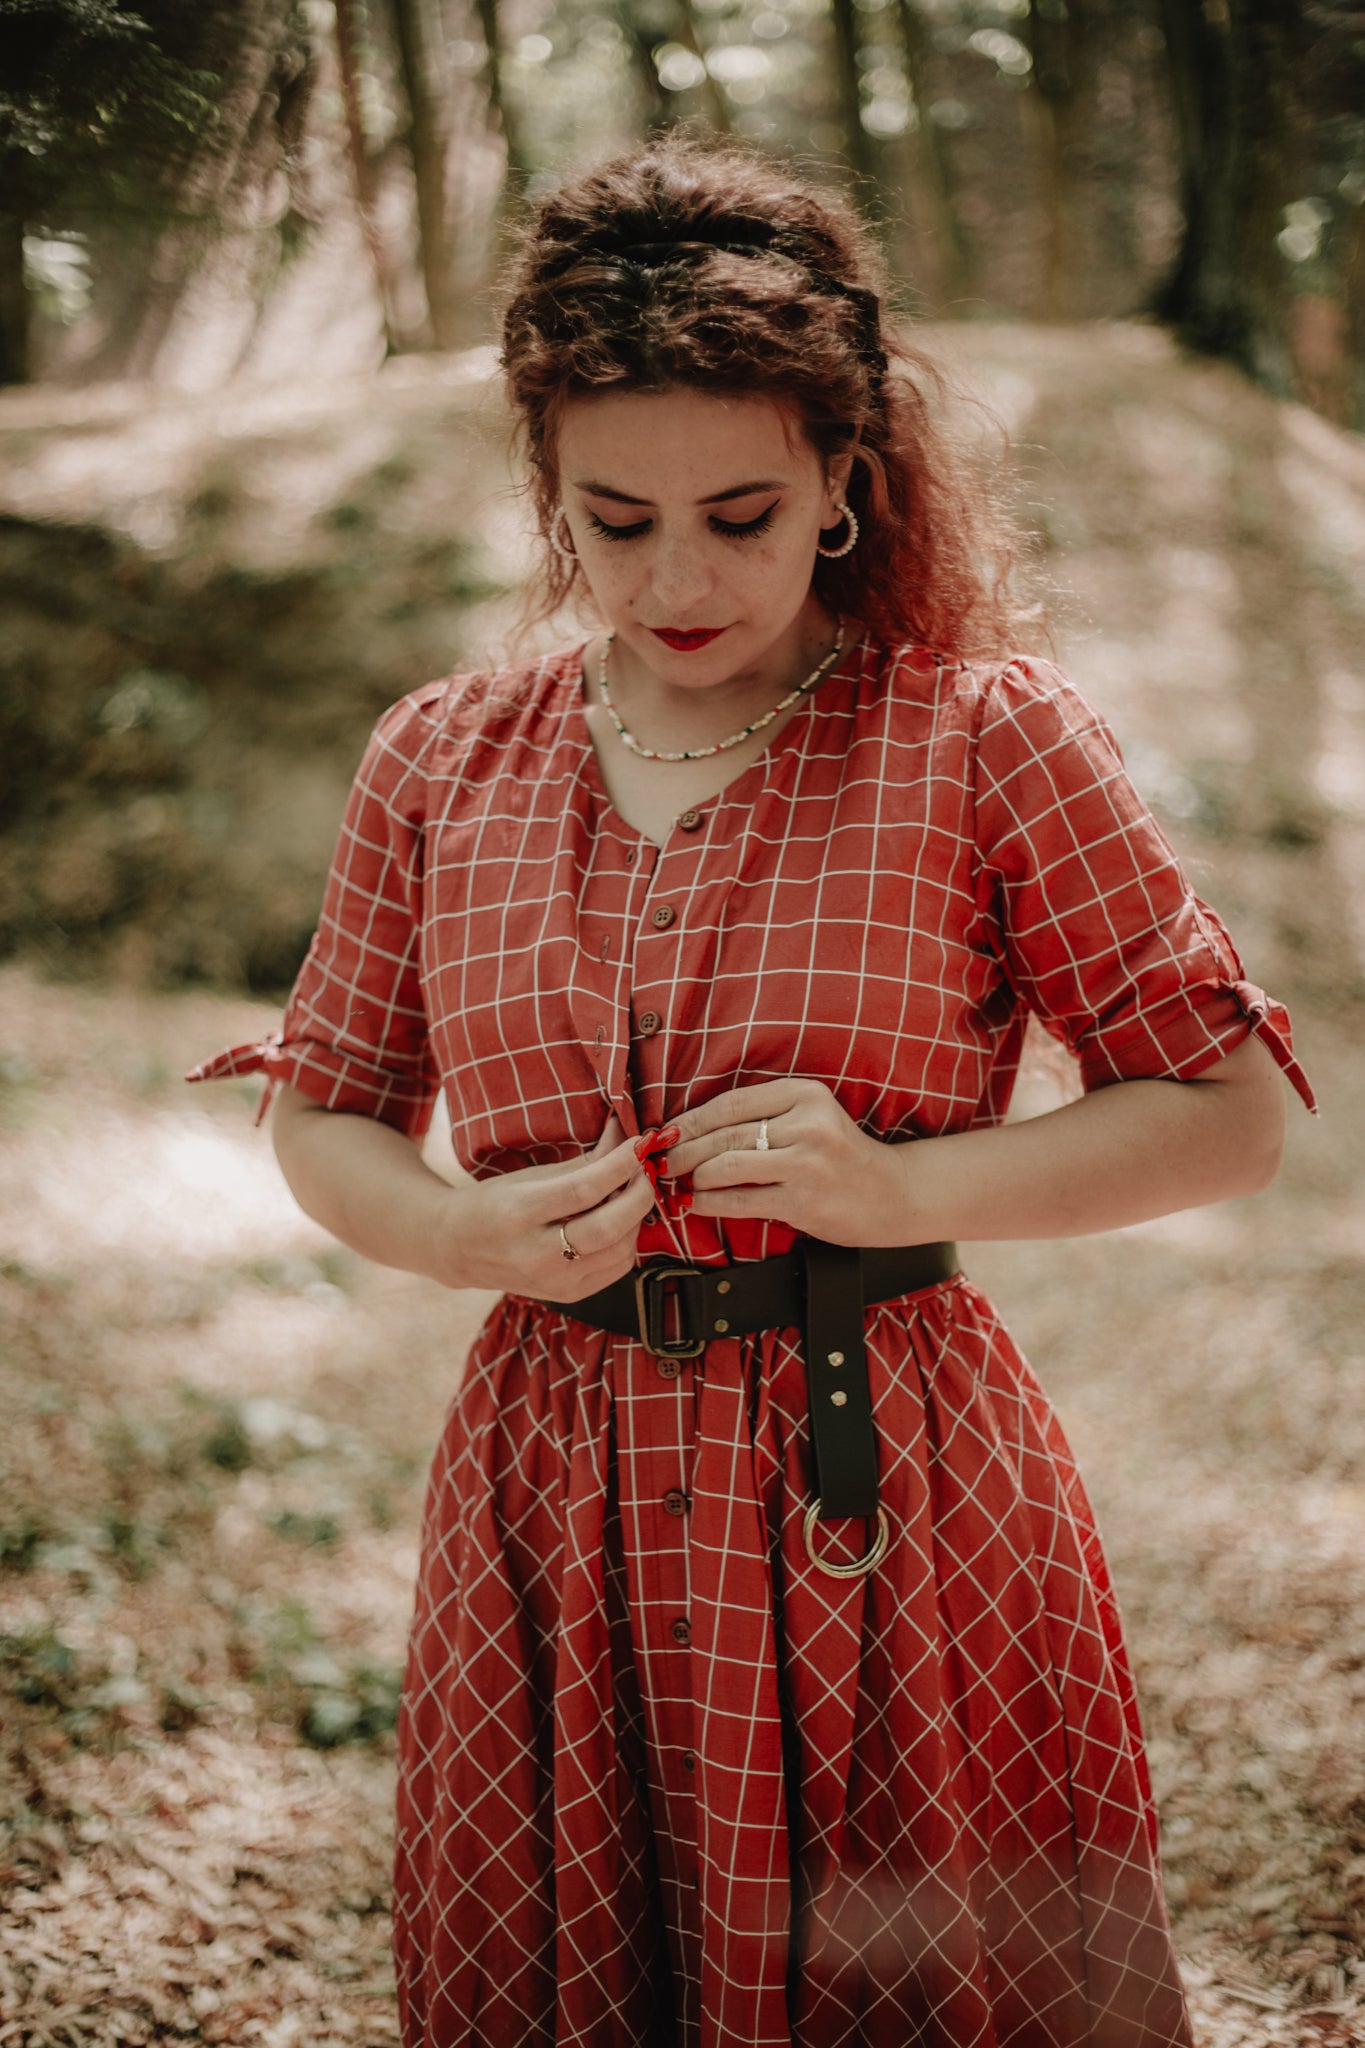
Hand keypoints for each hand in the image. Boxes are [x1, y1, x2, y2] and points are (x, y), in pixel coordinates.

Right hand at [439, 1114, 656, 1299]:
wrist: (458, 1249)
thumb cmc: (494, 1203)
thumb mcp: (530, 1175)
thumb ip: (585, 1159)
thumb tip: (627, 1134)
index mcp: (518, 1213)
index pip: (583, 1190)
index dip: (619, 1165)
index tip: (638, 1144)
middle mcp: (535, 1254)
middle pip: (608, 1228)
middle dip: (638, 1194)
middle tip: (644, 1170)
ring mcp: (553, 1281)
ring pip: (620, 1251)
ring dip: (636, 1217)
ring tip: (630, 1193)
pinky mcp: (568, 1295)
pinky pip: (617, 1269)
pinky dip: (628, 1241)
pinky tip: (620, 1221)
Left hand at [663, 1080, 914, 1246]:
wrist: (891, 1194)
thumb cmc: (839, 1157)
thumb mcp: (809, 1119)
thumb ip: (762, 1117)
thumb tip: (691, 1126)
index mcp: (805, 1094)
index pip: (731, 1102)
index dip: (691, 1119)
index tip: (666, 1131)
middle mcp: (807, 1123)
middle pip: (723, 1134)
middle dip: (682, 1149)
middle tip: (660, 1161)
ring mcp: (807, 1162)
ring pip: (725, 1165)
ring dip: (693, 1176)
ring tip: (679, 1183)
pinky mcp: (803, 1200)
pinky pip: (740, 1199)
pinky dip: (709, 1202)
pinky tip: (696, 1203)